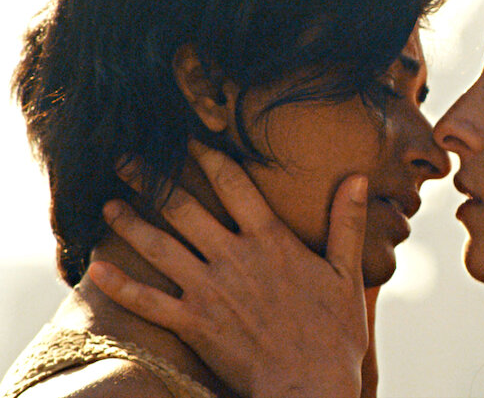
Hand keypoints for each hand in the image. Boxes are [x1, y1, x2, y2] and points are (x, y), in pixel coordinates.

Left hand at [88, 140, 368, 397]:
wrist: (311, 386)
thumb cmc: (335, 333)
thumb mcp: (348, 273)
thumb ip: (348, 222)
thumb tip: (359, 178)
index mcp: (271, 239)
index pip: (233, 184)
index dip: (207, 156)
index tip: (186, 139)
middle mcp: (234, 257)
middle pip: (183, 208)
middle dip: (152, 180)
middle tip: (125, 159)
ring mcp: (209, 291)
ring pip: (159, 247)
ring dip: (129, 222)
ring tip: (108, 204)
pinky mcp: (194, 324)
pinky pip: (148, 301)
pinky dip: (121, 285)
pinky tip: (96, 270)